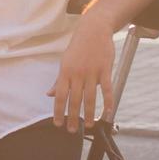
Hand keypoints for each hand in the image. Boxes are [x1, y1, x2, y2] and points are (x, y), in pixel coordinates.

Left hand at [47, 16, 114, 132]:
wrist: (94, 29)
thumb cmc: (78, 46)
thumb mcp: (65, 62)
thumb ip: (59, 80)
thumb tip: (50, 94)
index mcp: (65, 72)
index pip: (60, 96)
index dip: (59, 111)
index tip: (58, 124)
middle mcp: (78, 73)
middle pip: (75, 100)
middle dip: (73, 117)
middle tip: (73, 130)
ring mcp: (92, 72)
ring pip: (90, 97)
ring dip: (90, 113)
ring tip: (89, 125)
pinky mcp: (105, 69)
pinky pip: (107, 89)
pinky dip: (108, 101)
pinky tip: (108, 112)